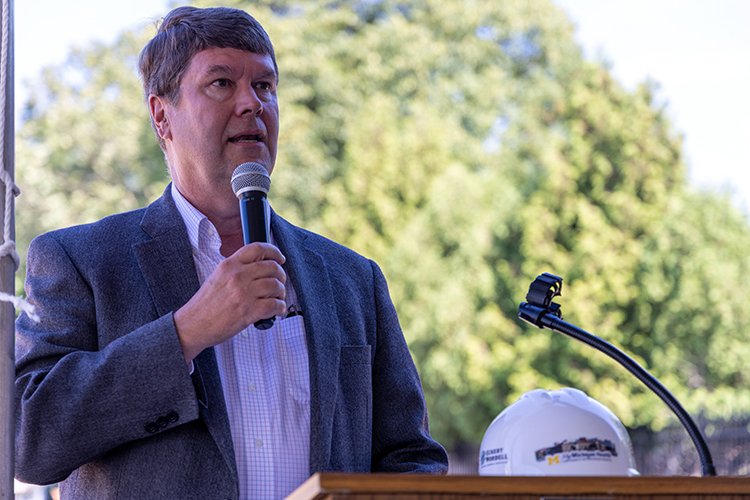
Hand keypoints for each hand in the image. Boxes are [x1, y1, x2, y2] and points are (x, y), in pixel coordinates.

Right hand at [174, 242, 286, 362]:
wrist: (193, 325)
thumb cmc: (205, 304)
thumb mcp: (217, 277)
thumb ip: (236, 269)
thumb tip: (260, 266)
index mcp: (229, 265)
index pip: (257, 248)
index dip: (274, 251)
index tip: (280, 258)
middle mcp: (237, 276)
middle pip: (272, 267)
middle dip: (281, 275)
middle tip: (280, 282)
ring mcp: (243, 293)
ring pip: (276, 286)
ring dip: (281, 292)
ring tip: (278, 297)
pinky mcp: (249, 311)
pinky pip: (274, 305)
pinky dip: (280, 307)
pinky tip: (277, 310)